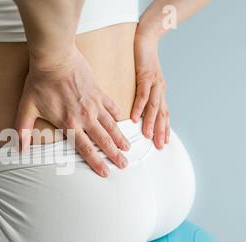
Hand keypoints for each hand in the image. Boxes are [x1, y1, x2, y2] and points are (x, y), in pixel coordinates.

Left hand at [16, 46, 129, 176]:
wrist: (54, 58)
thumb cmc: (39, 83)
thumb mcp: (26, 108)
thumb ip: (23, 130)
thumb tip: (19, 148)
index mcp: (69, 124)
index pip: (86, 149)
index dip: (97, 163)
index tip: (106, 173)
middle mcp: (85, 117)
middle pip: (103, 140)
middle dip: (115, 155)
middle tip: (124, 164)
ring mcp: (94, 104)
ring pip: (111, 126)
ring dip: (120, 138)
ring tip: (128, 148)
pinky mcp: (98, 91)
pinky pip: (112, 106)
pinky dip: (118, 115)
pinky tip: (123, 121)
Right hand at [131, 33, 169, 149]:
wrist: (145, 39)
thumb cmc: (142, 60)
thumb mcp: (143, 81)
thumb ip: (142, 95)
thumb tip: (134, 110)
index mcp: (159, 92)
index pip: (163, 114)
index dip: (164, 129)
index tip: (162, 143)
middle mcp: (160, 89)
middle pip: (162, 114)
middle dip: (160, 131)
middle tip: (158, 146)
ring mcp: (154, 83)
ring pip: (154, 107)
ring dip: (151, 123)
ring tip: (147, 136)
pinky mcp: (146, 76)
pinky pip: (142, 95)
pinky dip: (139, 107)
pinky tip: (135, 118)